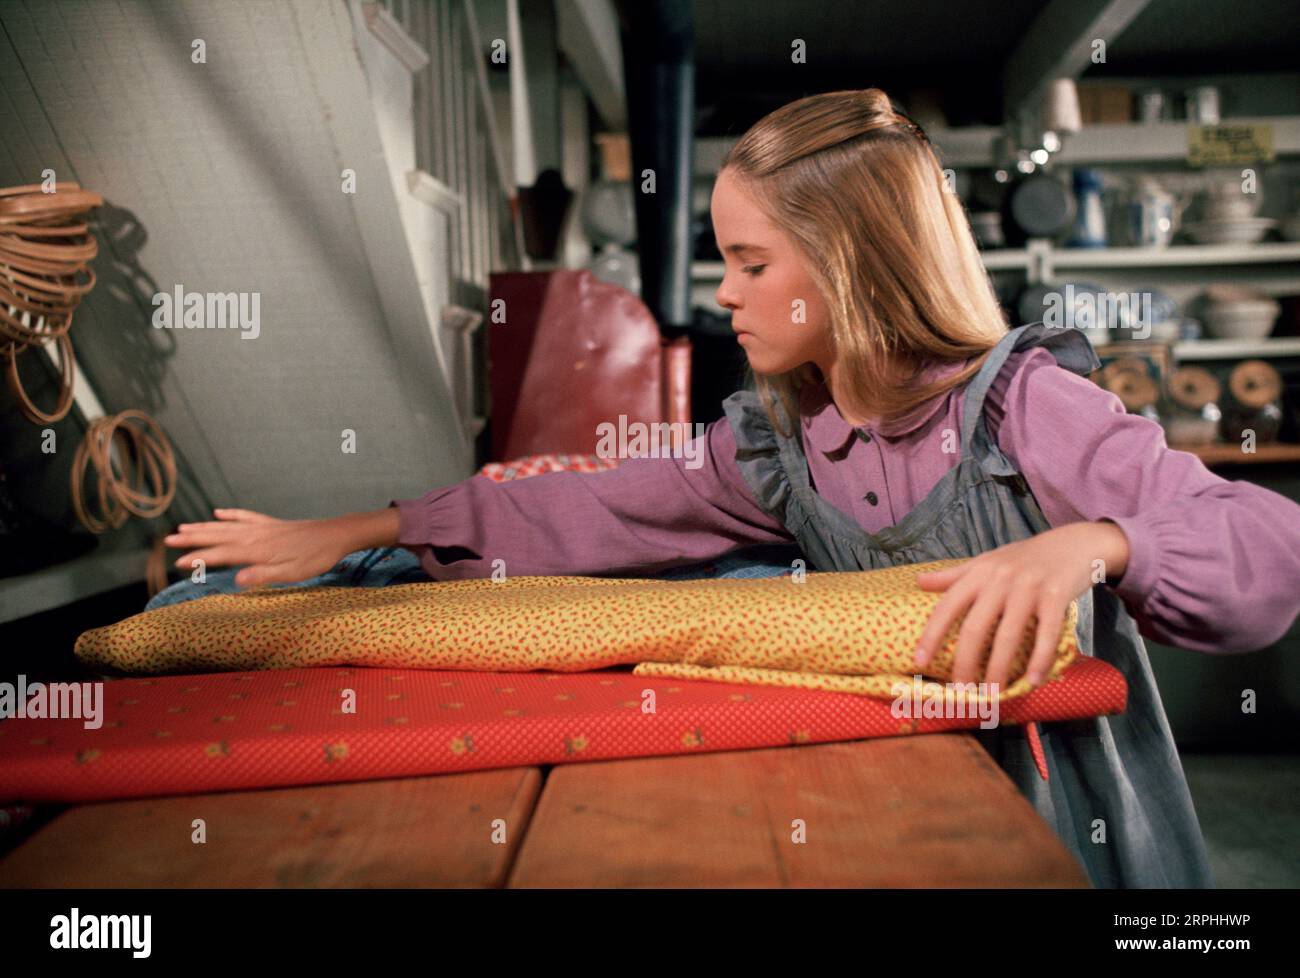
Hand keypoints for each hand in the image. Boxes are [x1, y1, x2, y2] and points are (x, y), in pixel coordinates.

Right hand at [163, 508, 357, 587]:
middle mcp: (255, 535)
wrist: (336, 535)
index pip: (221, 555)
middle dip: (192, 539)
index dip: (199, 559)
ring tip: (183, 526)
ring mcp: (263, 527)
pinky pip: (245, 516)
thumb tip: (236, 580)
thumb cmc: (316, 558)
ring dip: (204, 526)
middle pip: (218, 537)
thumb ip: (263, 576)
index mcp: (257, 550)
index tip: (178, 563)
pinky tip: (218, 512)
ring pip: (227, 525)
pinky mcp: (272, 523)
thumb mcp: (292, 573)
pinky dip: (230, 514)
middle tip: (168, 540)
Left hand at [910, 521, 1130, 689]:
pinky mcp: (1056, 596)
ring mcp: (1029, 588)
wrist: (1072, 543)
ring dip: (999, 669)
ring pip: (1008, 636)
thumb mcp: (986, 561)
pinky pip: (1046, 634)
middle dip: (965, 662)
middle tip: (961, 690)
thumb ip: (954, 575)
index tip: (919, 661)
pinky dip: (1039, 660)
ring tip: (992, 693)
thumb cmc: (1024, 557)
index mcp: (979, 573)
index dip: (931, 635)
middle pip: (975, 628)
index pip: (947, 606)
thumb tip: (918, 582)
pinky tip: (1033, 681)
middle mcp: (1000, 580)